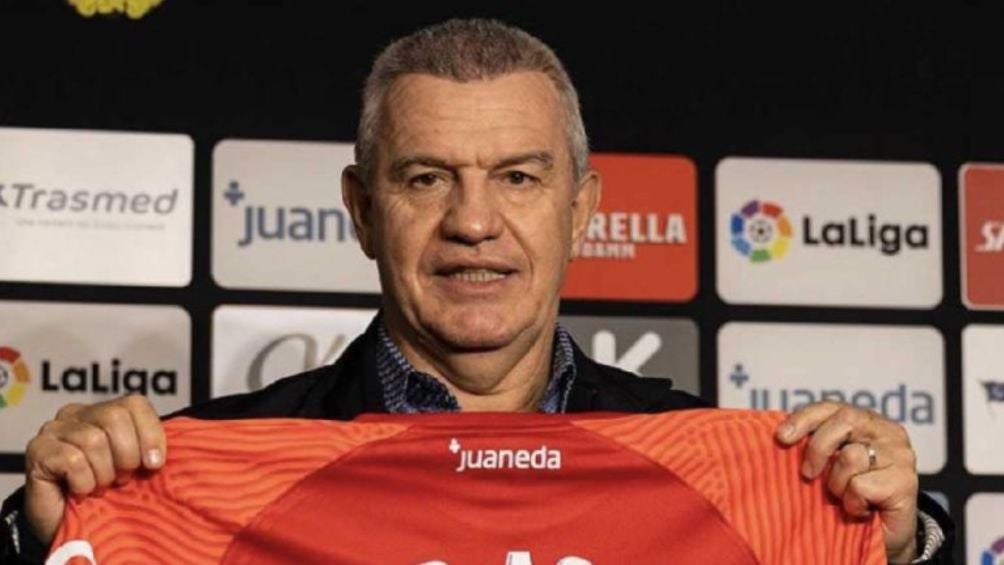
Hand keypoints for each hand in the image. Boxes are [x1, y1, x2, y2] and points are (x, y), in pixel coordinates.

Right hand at [23, 394, 165, 543]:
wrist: (70, 528)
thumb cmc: (107, 497)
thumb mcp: (138, 470)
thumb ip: (151, 452)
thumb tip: (161, 456)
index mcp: (105, 411)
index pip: (134, 404)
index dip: (150, 434)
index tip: (154, 464)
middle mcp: (77, 413)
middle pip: (114, 417)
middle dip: (126, 455)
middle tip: (121, 479)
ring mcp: (54, 429)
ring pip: (94, 440)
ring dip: (103, 473)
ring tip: (100, 486)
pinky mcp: (37, 450)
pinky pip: (72, 459)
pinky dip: (83, 482)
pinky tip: (80, 491)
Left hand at [776, 401, 919, 563]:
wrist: (884, 535)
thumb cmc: (851, 495)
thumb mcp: (829, 465)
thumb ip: (815, 444)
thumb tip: (779, 435)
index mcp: (866, 420)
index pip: (831, 407)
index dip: (804, 418)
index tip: (781, 437)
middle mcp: (887, 431)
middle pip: (845, 421)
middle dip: (818, 447)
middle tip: (808, 474)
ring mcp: (900, 455)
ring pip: (850, 457)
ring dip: (837, 484)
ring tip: (844, 497)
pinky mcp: (905, 482)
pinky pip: (860, 486)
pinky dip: (852, 502)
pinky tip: (861, 509)